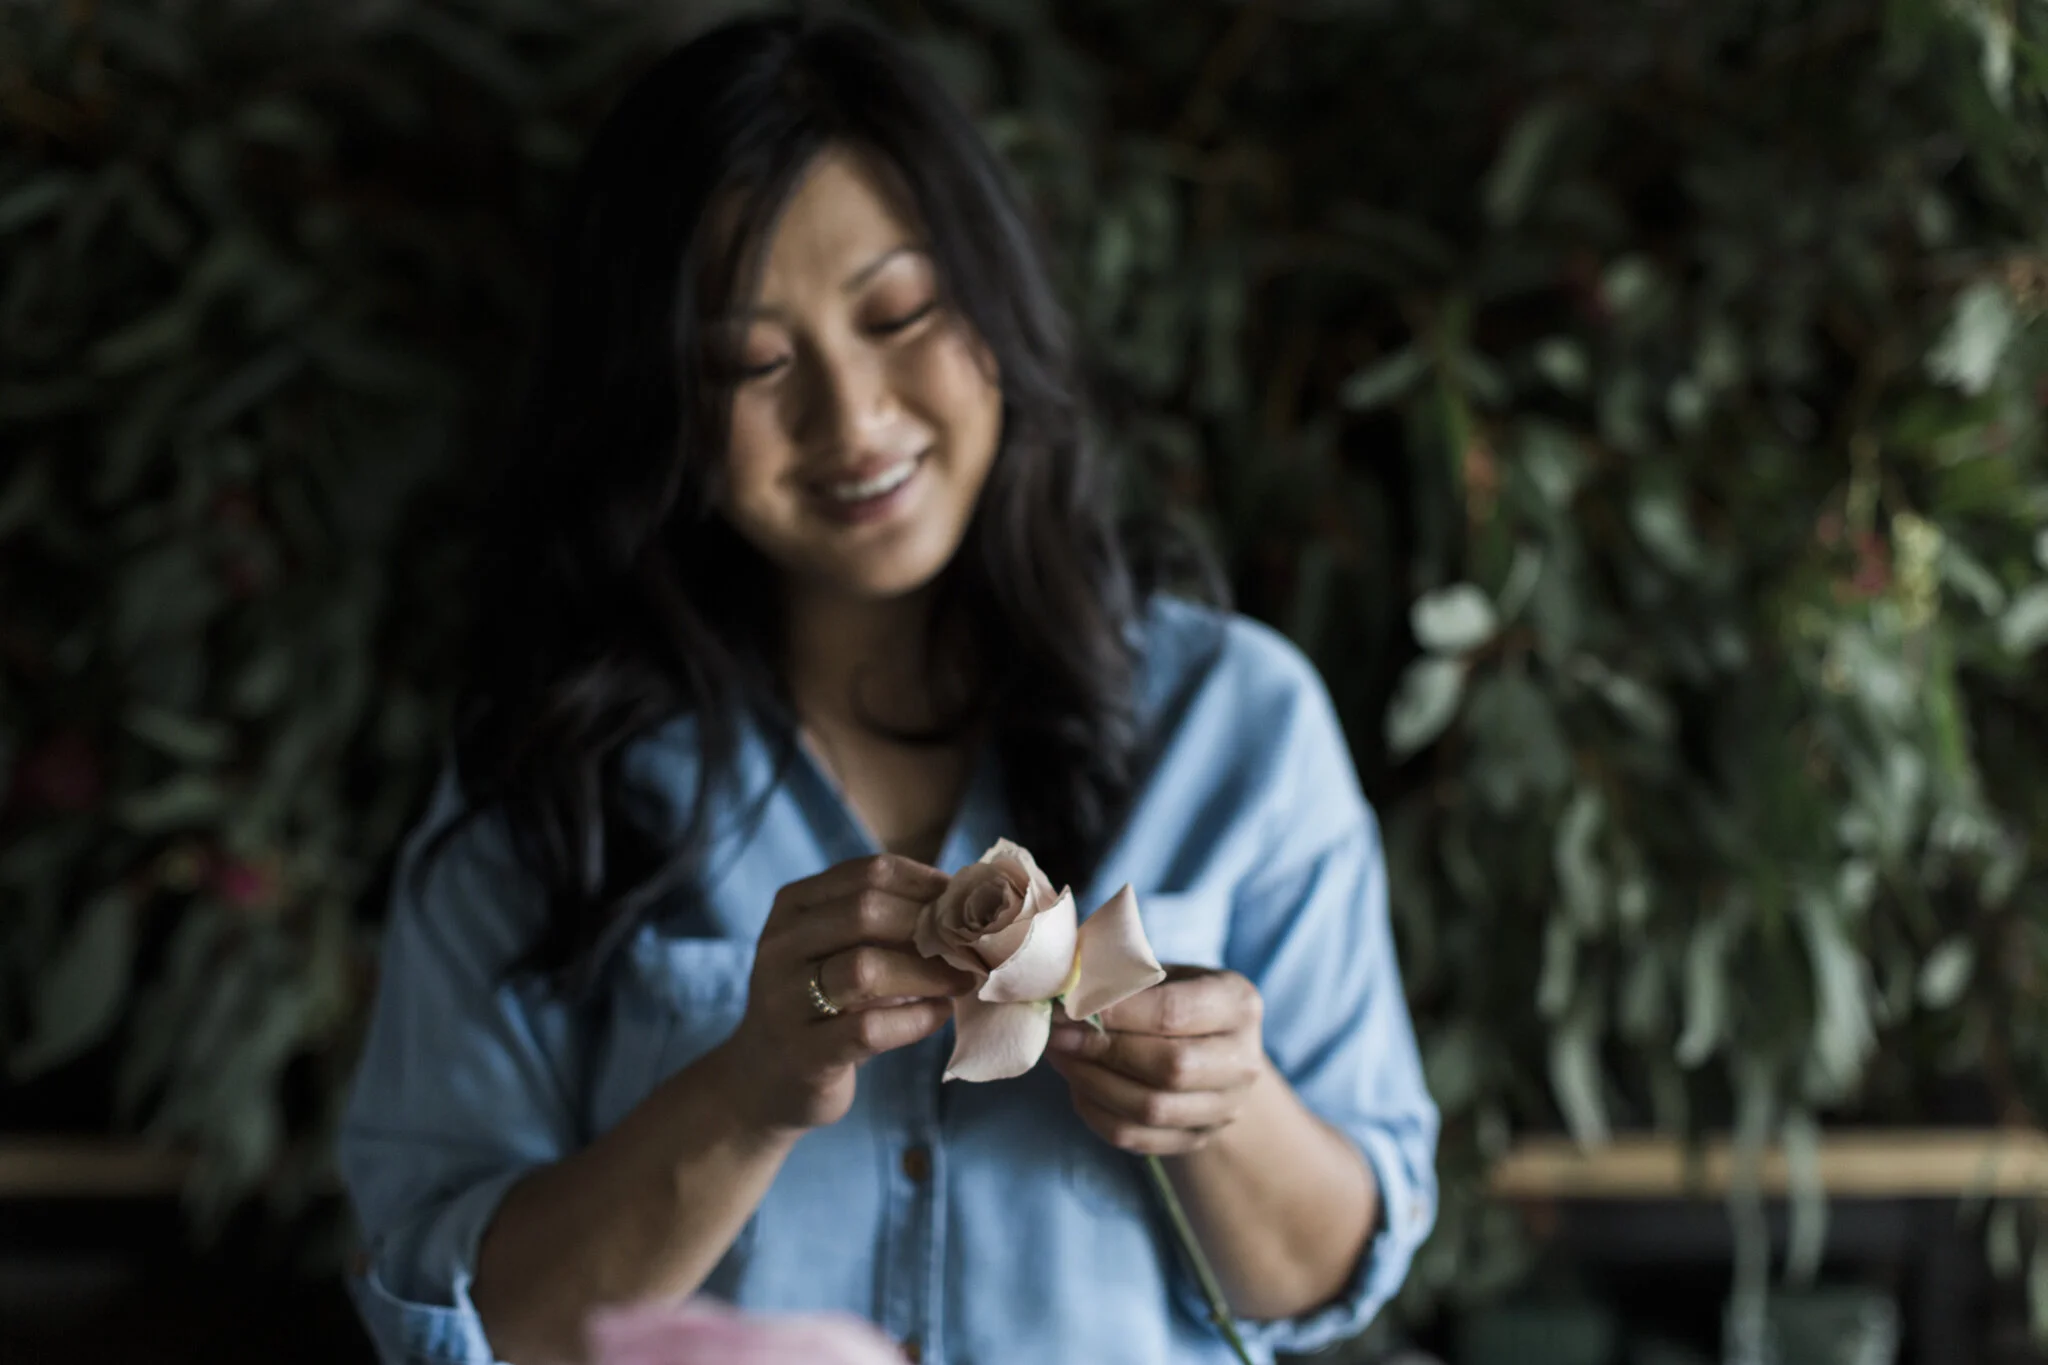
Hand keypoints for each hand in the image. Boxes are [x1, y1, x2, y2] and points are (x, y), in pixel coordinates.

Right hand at [707, 855, 976, 1134]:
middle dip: (931, 927)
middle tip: (973, 946)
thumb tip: (968, 901)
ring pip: (865, 968)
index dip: (927, 884)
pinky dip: (916, 1019)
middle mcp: (781, 946)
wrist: (763, 1082)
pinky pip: (869, 1029)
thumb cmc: (823, 1006)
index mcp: (793, 907)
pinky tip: (939, 1015)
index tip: (966, 904)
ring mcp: (785, 1001)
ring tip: (963, 981)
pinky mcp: (803, 1054)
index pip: (869, 873)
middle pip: (867, 912)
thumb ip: (888, 923)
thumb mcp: (841, 951)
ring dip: (928, 973)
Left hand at [1045, 966, 1267, 1154]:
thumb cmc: (1177, 997)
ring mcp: (1225, 1107)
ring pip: (1151, 1109)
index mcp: (1238, 1004)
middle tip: (1058, 1034)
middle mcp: (1243, 1061)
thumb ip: (1125, 975)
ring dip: (1093, 1083)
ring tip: (1062, 1056)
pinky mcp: (1198, 1138)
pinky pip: (1137, 1137)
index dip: (1117, 1012)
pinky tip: (1077, 1085)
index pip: (1174, 1013)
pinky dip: (1097, 1113)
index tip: (1071, 1006)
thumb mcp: (1164, 973)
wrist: (1212, 1049)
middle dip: (1103, 1051)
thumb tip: (1066, 986)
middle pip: (1170, 1067)